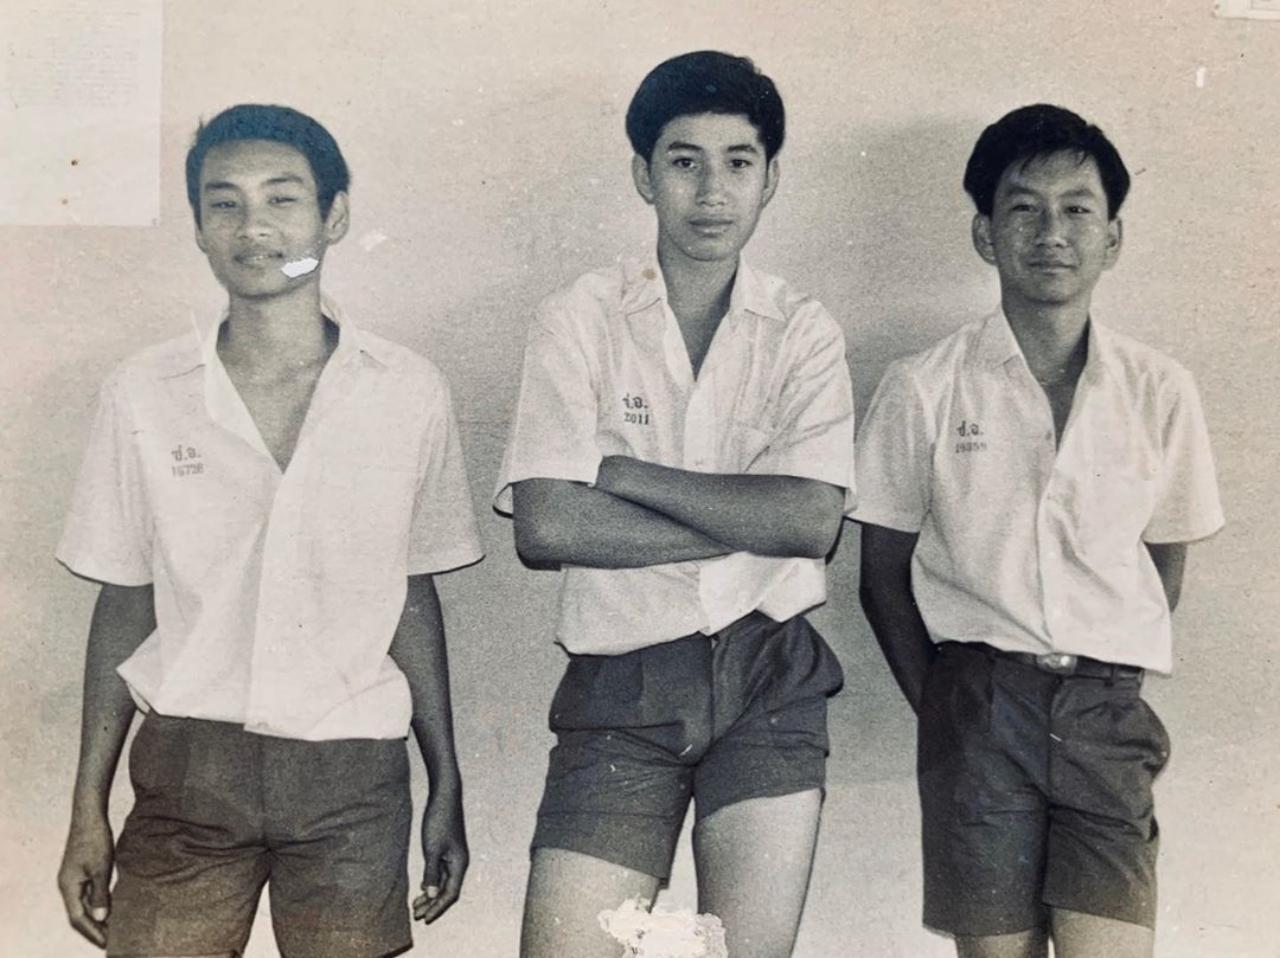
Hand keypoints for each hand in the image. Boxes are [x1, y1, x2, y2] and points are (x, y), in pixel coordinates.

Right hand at [57, 812, 113, 947]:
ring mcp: (73, 879)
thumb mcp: (101, 867)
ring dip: (97, 918)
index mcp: (68, 887)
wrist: (89, 815)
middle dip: (95, 929)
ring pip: (83, 905)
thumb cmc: (95, 839)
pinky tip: (110, 908)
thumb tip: (101, 917)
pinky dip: (98, 904)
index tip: (107, 944)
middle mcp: (67, 886)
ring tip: (113, 930)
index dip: (92, 932)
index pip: (78, 919)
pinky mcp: (81, 872)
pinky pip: (88, 895)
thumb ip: (100, 893)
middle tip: (112, 942)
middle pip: (79, 914)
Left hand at [413, 790, 467, 923]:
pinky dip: (431, 882)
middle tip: (416, 916)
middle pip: (447, 891)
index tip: (425, 919)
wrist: (444, 797)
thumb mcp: (432, 849)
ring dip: (430, 895)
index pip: (451, 894)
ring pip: (442, 882)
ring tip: (415, 906)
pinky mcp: (445, 850)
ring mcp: (452, 857)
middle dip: (432, 904)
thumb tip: (431, 895)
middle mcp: (458, 863)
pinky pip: (439, 873)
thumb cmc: (439, 821)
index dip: (438, 908)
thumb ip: (432, 872)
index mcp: (459, 864)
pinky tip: (422, 888)